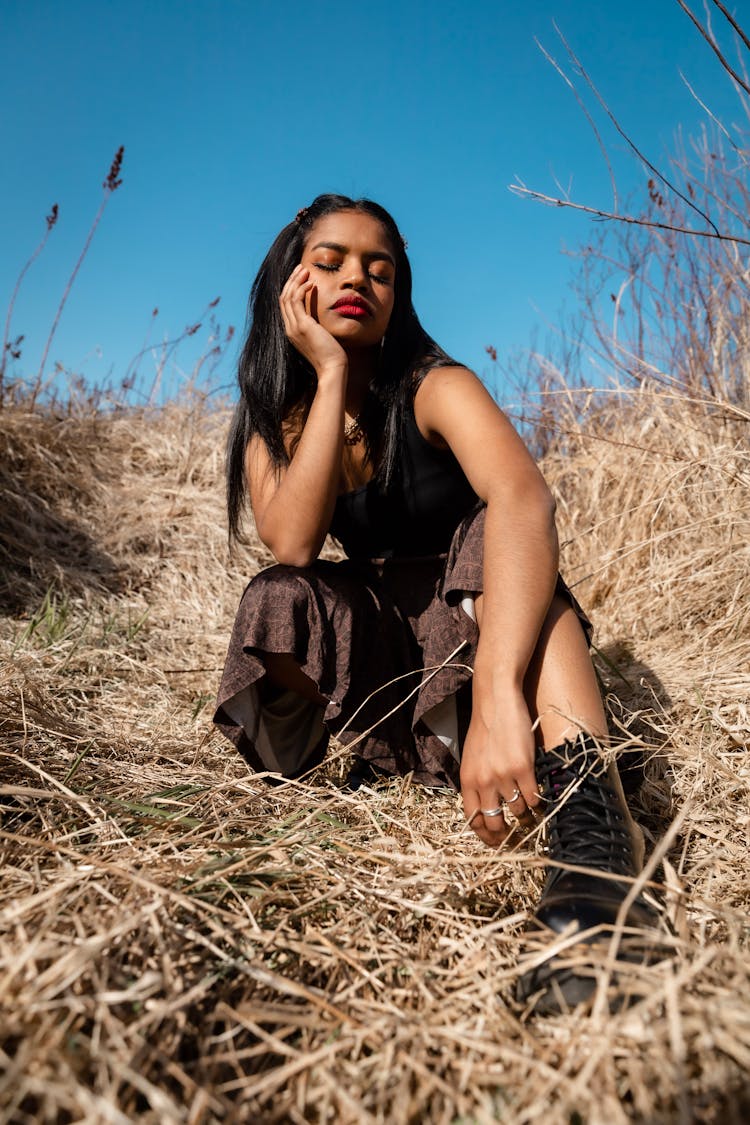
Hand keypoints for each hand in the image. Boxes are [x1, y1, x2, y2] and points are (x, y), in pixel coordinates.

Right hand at [279, 265, 346, 377]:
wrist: (332, 368)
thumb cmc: (331, 355)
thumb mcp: (321, 336)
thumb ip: (317, 325)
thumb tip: (321, 315)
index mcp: (292, 331)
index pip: (286, 305)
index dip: (291, 288)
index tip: (301, 277)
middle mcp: (289, 329)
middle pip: (283, 298)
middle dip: (291, 280)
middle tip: (301, 268)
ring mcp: (294, 327)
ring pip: (287, 297)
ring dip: (295, 281)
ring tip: (305, 269)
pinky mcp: (302, 326)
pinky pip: (296, 301)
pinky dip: (301, 289)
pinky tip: (311, 283)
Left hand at [459, 686, 540, 846]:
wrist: (496, 700)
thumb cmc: (485, 727)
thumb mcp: (472, 758)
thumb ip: (476, 782)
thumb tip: (485, 808)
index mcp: (467, 780)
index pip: (472, 819)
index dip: (484, 836)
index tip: (495, 842)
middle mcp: (483, 781)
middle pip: (494, 822)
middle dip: (505, 835)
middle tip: (515, 837)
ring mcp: (503, 775)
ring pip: (517, 811)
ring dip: (525, 816)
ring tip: (530, 814)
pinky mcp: (523, 767)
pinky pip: (533, 796)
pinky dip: (537, 801)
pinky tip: (538, 797)